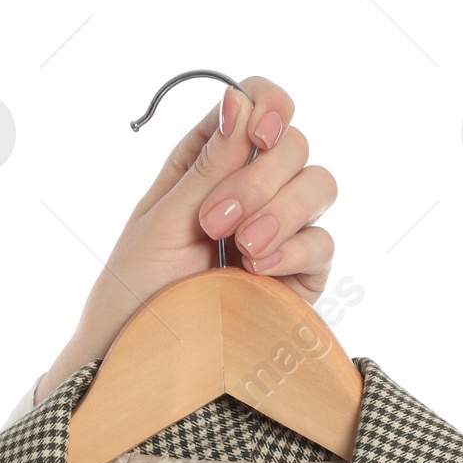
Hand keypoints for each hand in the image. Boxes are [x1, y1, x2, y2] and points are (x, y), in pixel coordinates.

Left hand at [35, 74, 338, 401]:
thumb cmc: (139, 291)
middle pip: (294, 144)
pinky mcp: (300, 275)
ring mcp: (281, 229)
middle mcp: (252, 187)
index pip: (259, 103)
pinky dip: (296, 248)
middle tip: (215, 222)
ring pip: (318, 185)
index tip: (258, 131)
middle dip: (261, 177)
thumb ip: (208, 166)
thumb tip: (237, 99)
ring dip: (282, 210)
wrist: (147, 362)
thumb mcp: (163, 221)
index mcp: (211, 160)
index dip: (269, 104)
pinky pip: (323, 244)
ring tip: (242, 251)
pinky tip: (259, 270)